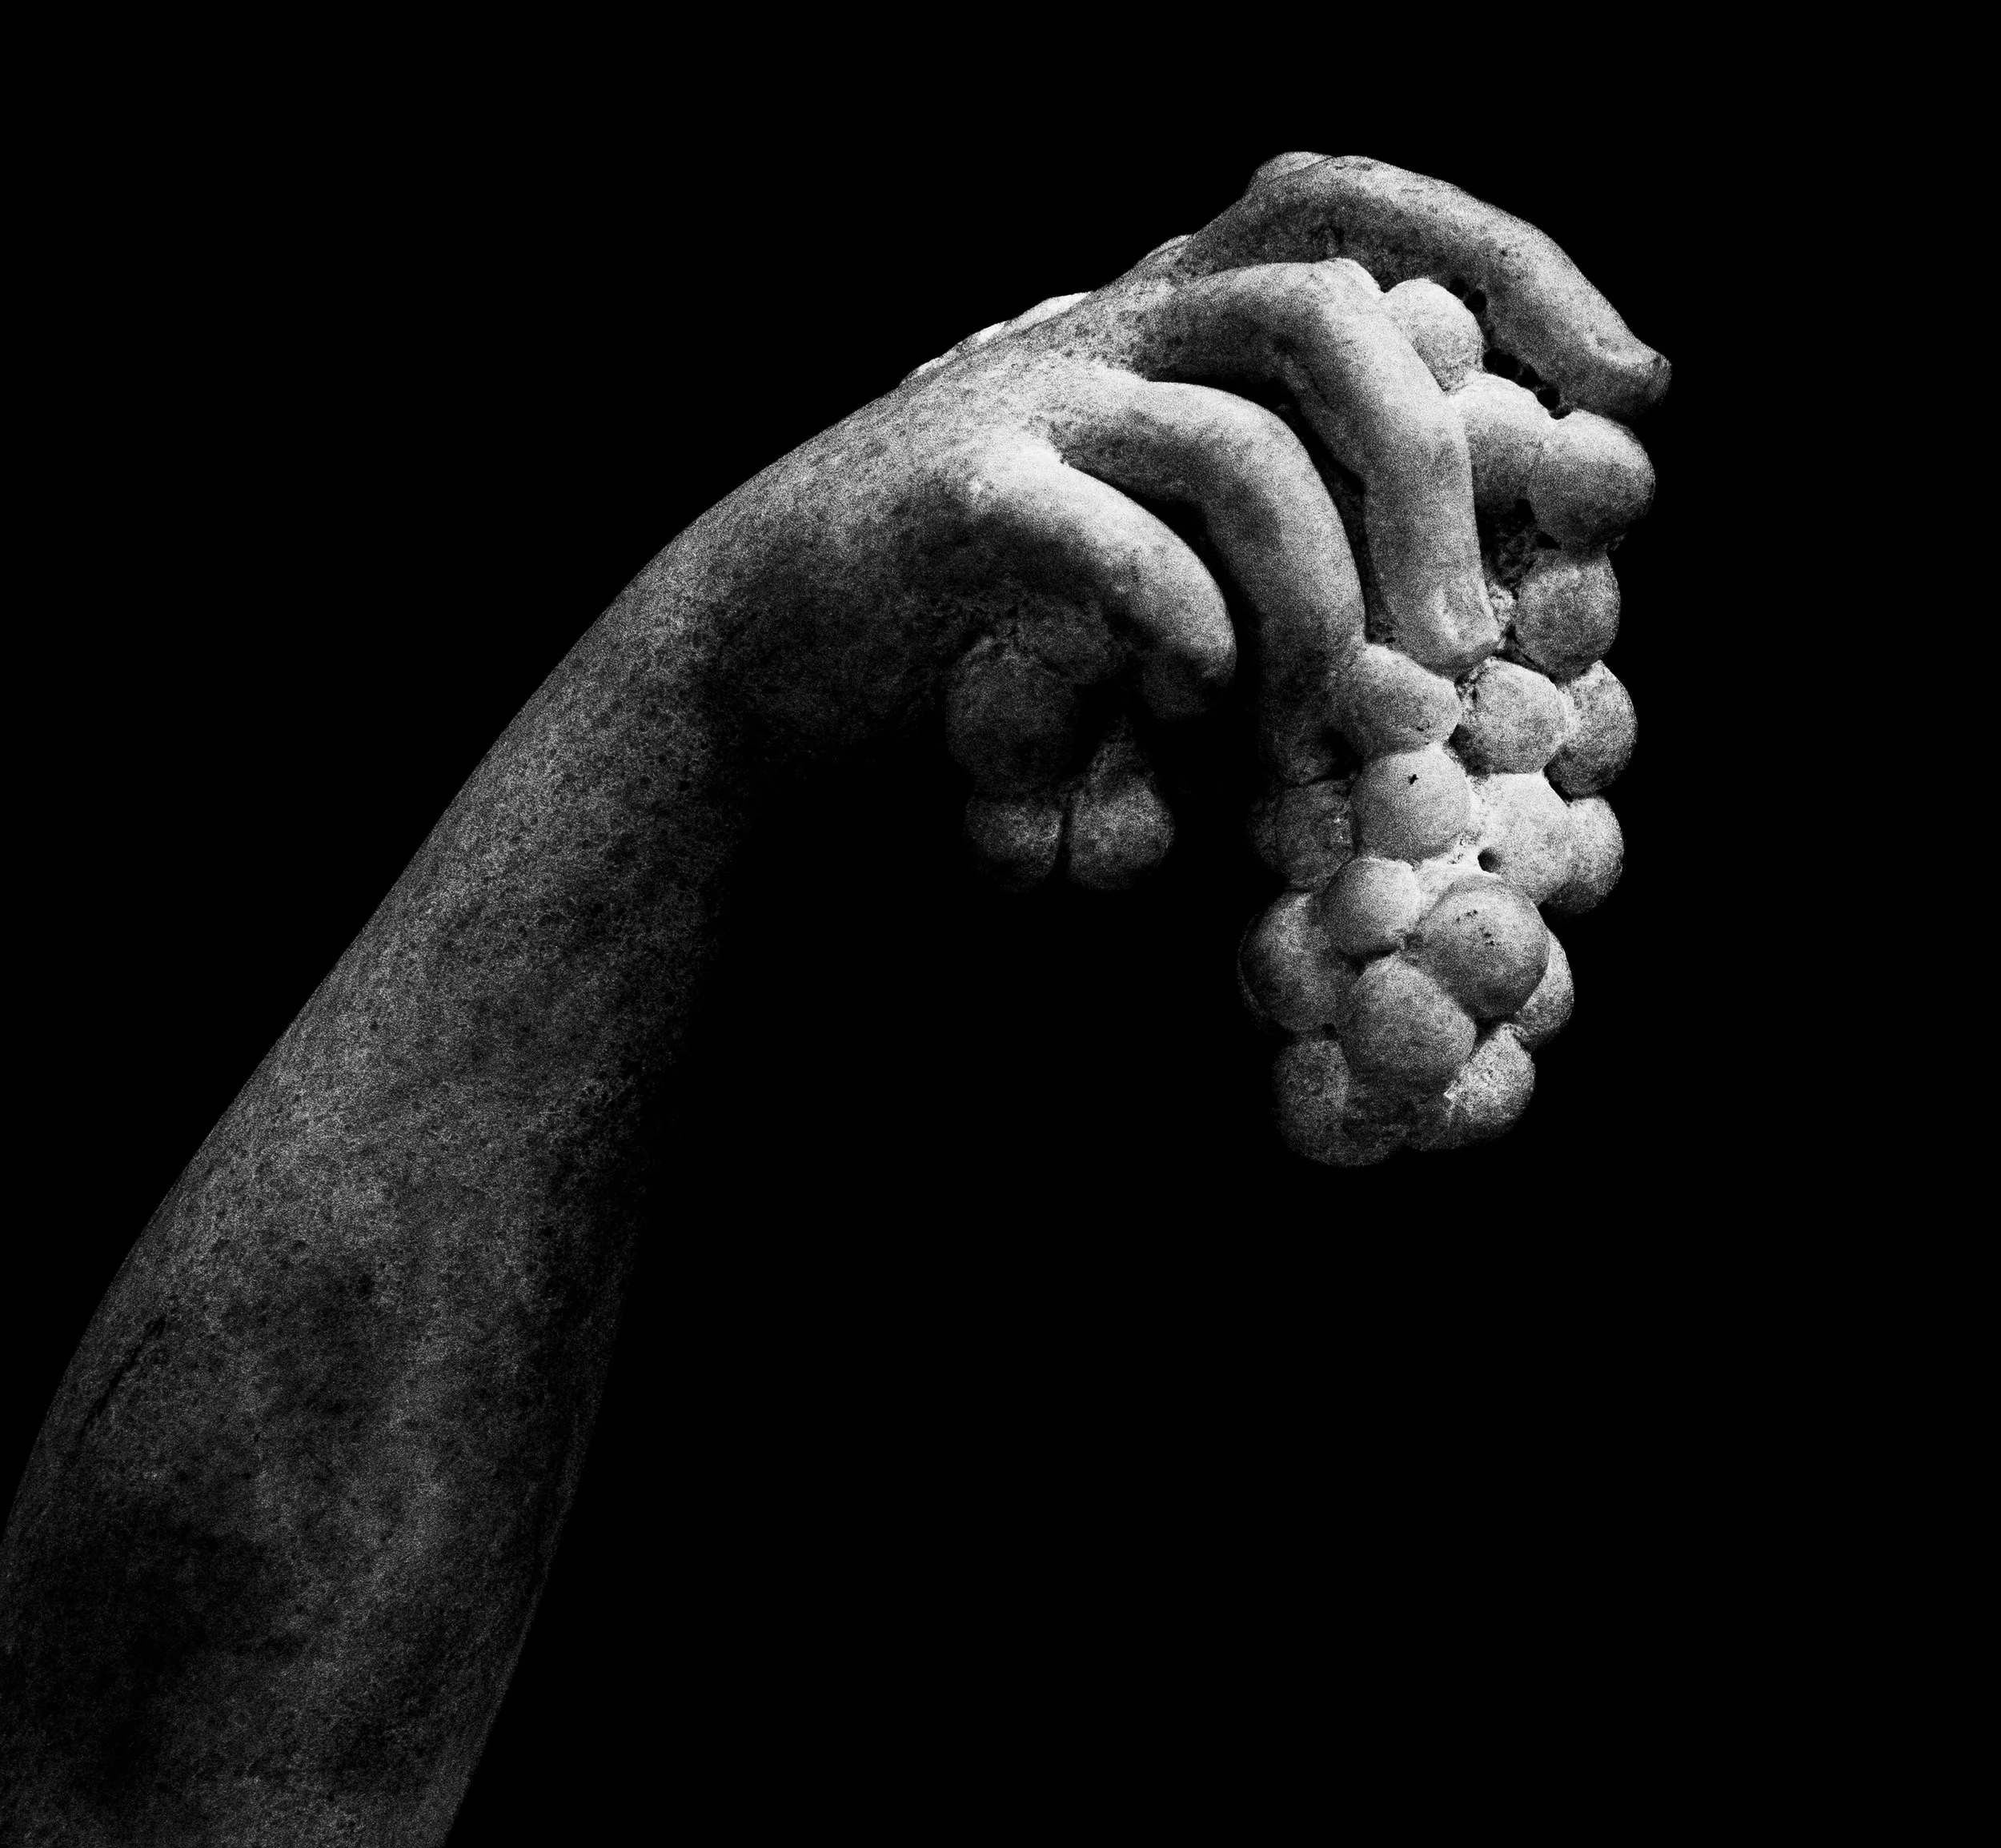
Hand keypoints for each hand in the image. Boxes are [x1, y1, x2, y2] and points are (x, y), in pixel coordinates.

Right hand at [867, 154, 1665, 1159]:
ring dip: (1324, 597)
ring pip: (1236, 441)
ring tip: (1346, 719)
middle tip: (1470, 641)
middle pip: (1326, 307)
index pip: (1358, 214)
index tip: (1629, 398)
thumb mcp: (1164, 569)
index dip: (1516, 274)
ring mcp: (1026, 402)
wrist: (765, 660)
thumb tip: (1483, 603)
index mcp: (1171, 320)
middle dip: (1436, 472)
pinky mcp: (951, 504)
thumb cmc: (987, 637)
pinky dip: (1184, 630)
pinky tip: (1193, 701)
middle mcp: (1107, 326)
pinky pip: (1110, 544)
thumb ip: (1293, 548)